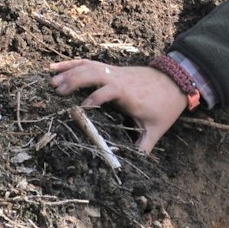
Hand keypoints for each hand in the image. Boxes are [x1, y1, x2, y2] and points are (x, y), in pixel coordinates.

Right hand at [47, 59, 186, 152]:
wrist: (177, 81)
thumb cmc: (165, 106)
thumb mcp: (156, 128)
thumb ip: (144, 146)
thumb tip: (135, 164)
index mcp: (128, 94)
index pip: (108, 92)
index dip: (94, 99)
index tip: (80, 109)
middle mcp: (119, 80)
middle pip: (94, 74)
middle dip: (75, 80)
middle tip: (57, 91)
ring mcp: (114, 72)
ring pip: (89, 66)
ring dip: (69, 72)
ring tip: (51, 81)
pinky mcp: (111, 70)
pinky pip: (89, 63)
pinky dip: (71, 64)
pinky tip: (54, 67)